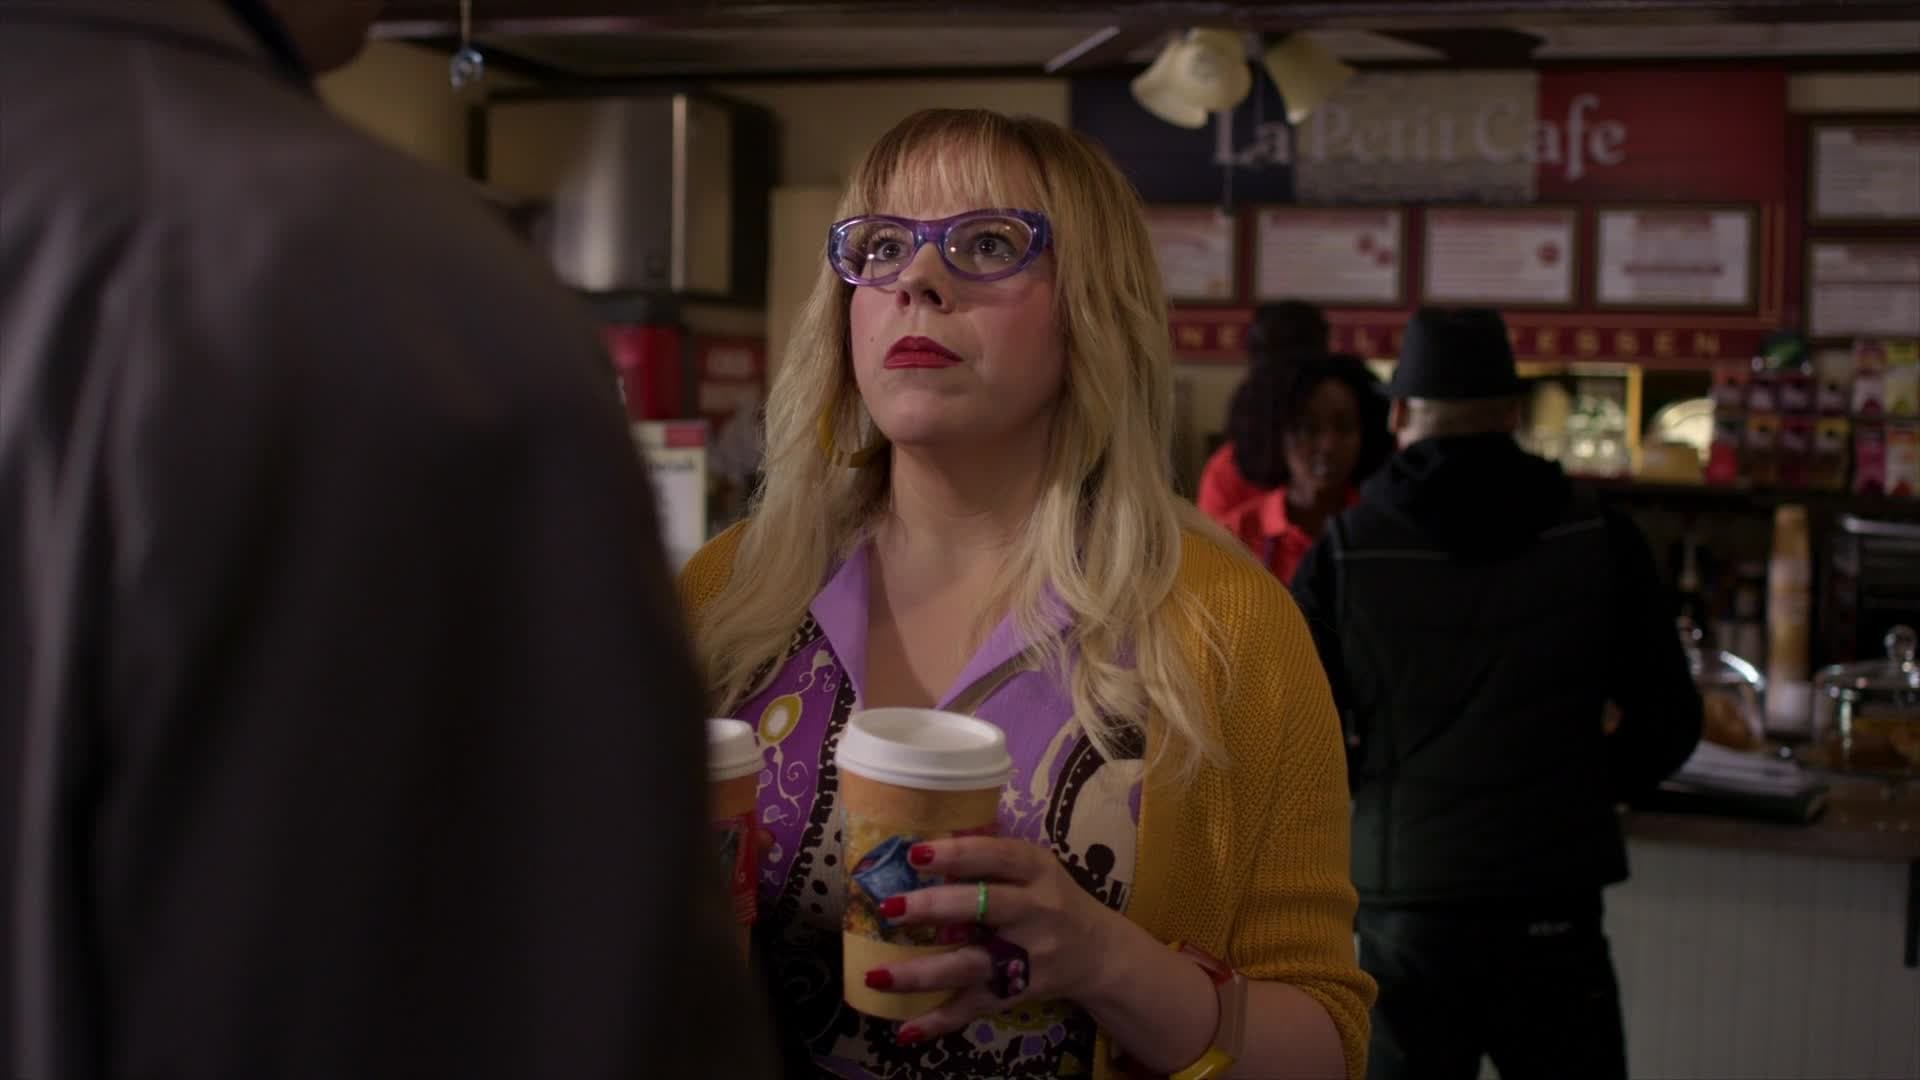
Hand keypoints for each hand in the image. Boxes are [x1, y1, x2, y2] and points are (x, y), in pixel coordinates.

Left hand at [860, 835, 1128, 1043]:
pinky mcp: (1019, 993)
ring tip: (877, 974)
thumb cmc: (1052, 898)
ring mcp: (1028, 957)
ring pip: (972, 964)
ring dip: (922, 972)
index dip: (957, 855)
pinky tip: (906, 1028)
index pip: (997, 856)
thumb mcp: (1033, 867)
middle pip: (984, 907)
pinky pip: (975, 1007)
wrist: (1098, 953)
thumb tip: (928, 837)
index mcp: (1037, 870)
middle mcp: (1036, 911)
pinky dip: (941, 1020)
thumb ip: (989, 855)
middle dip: (935, 907)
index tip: (915, 854)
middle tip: (889, 908)